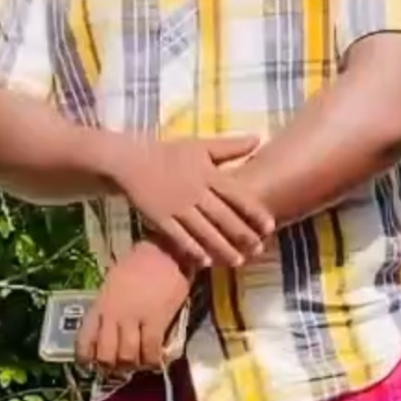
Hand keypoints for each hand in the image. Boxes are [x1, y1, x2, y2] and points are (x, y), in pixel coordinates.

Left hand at [77, 238, 191, 372]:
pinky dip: (153, 360)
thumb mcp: (113, 286)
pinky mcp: (156, 320)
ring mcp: (133, 318)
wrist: (164, 252)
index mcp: (99, 305)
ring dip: (135, 365)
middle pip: (105, 355)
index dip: (86, 359)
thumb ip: (108, 309)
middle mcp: (112, 314)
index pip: (84, 341)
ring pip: (127, 357)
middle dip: (113, 366)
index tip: (93, 365)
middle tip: (122, 366)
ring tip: (141, 362)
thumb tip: (109, 335)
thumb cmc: (139, 266)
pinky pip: (150, 351)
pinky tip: (156, 359)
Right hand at [108, 133, 272, 269]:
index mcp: (207, 173)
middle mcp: (194, 191)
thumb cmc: (169, 153)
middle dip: (243, 235)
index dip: (254, 211)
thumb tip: (259, 139)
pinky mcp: (160, 218)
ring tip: (238, 261)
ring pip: (204, 230)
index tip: (270, 226)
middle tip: (259, 250)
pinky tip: (206, 261)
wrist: (130, 160)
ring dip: (222, 247)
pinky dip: (193, 249)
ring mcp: (176, 206)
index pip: (236, 194)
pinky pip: (179, 236)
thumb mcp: (200, 146)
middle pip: (223, 216)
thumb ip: (230, 147)